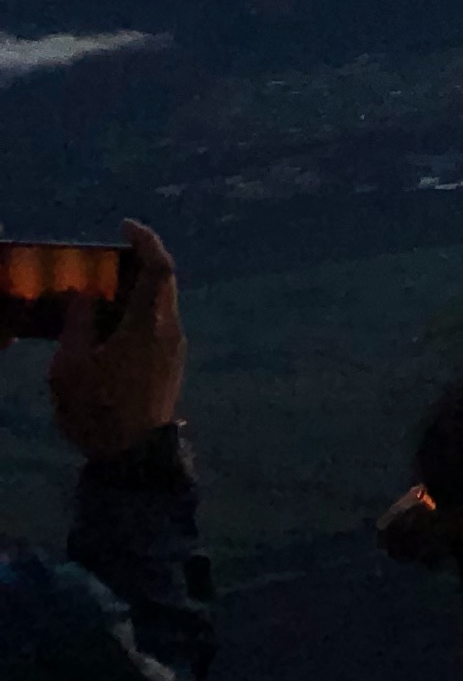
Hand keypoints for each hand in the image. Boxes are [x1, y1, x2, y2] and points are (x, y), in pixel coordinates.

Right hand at [48, 222, 179, 460]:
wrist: (133, 454)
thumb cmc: (98, 409)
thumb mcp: (71, 366)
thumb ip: (78, 323)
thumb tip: (85, 294)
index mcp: (148, 322)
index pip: (158, 267)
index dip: (146, 241)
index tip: (126, 226)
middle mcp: (169, 328)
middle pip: (163, 282)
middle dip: (139, 263)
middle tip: (108, 258)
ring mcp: (174, 347)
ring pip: (160, 304)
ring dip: (136, 291)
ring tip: (101, 294)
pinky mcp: (171, 363)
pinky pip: (157, 324)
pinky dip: (137, 313)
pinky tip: (109, 327)